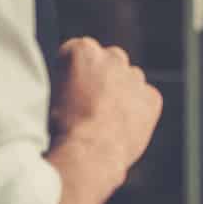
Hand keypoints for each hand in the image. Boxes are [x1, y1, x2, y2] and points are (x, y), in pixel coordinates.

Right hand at [51, 37, 163, 171]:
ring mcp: (135, 76)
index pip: (78, 53)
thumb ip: (65, 78)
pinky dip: (139, 109)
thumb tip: (71, 83)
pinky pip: (146, 99)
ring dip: (121, 91)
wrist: (89, 154)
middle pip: (108, 60)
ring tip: (107, 118)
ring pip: (129, 78)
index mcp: (82, 49)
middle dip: (101, 76)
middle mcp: (112, 56)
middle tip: (91, 103)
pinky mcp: (151, 97)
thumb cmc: (63, 128)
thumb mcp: (50, 95)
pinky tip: (123, 126)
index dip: (73, 74)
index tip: (71, 90)